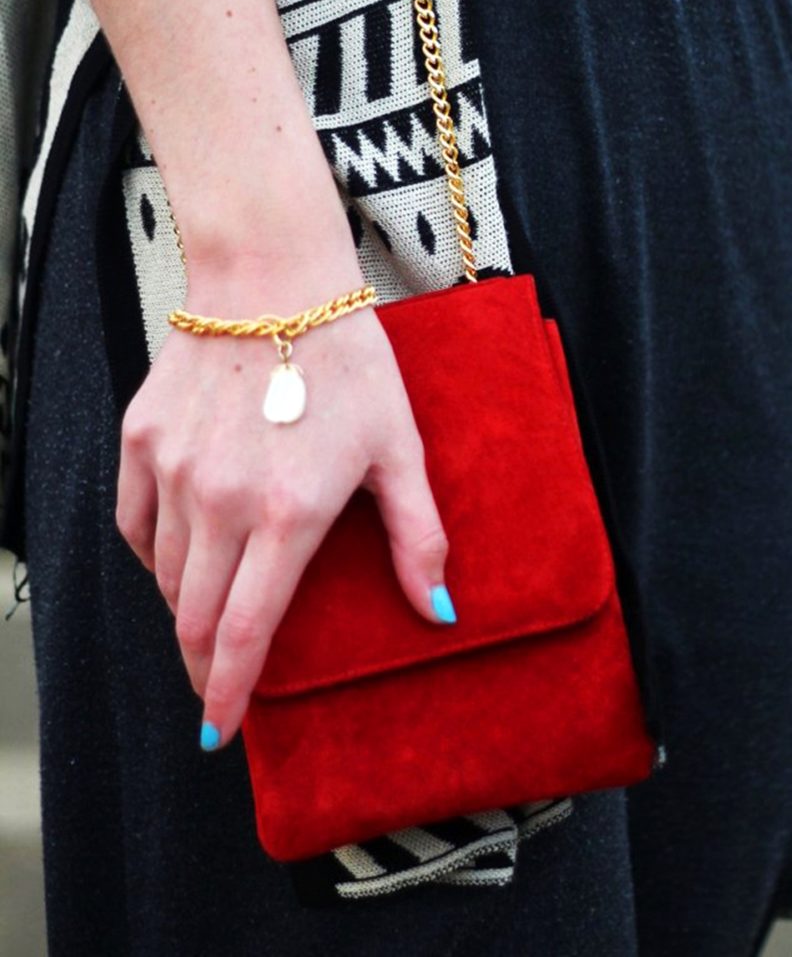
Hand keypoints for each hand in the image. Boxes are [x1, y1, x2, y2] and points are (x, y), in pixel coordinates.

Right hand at [115, 256, 453, 750]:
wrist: (273, 278)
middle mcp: (221, 502)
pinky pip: (137, 525)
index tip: (222, 729)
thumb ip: (416, 535)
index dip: (231, 692)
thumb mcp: (398, 447)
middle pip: (195, 617)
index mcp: (288, 513)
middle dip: (204, 665)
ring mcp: (174, 471)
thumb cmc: (346, 358)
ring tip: (210, 616)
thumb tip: (438, 610)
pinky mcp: (142, 441)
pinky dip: (157, 554)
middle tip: (216, 685)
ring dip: (186, 609)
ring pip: (166, 576)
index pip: (246, 632)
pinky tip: (182, 555)